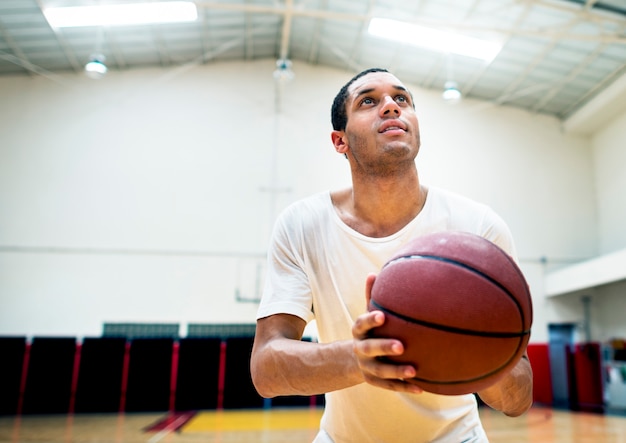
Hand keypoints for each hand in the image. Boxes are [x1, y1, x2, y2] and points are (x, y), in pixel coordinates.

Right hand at [351, 274, 422, 393]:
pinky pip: (390, 386)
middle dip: (384, 347)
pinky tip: (421, 387)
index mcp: (358, 331)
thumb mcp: (368, 314)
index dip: (370, 320)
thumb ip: (371, 296)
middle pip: (369, 349)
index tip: (382, 316)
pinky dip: (404, 387)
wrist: (354, 359)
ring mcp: (366, 367)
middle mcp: (360, 349)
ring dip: (396, 370)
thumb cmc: (370, 330)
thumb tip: (373, 273)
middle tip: (401, 346)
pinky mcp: (374, 381)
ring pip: (380, 370)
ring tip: (413, 370)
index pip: (361, 324)